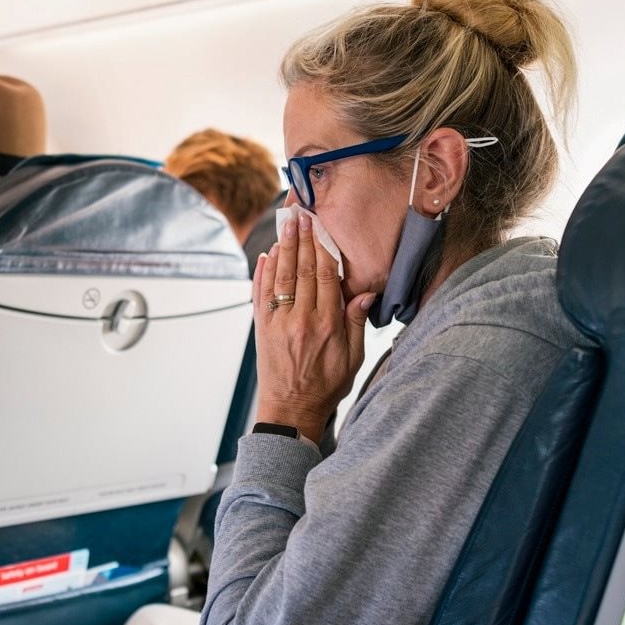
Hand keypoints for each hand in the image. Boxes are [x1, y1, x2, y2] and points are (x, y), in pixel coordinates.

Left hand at [253, 210, 374, 440]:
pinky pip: (260, 295)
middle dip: (301, 239)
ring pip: (280, 278)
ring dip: (282, 248)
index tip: (321, 226)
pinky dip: (262, 273)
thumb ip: (356, 323)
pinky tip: (266, 255)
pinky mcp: (261, 329)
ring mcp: (277, 323)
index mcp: (326, 326)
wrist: (291, 411)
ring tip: (284, 224)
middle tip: (300, 213)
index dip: (323, 247)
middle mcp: (300, 320)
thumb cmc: (326, 386)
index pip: (325, 277)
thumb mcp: (352, 358)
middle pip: (301, 270)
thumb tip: (365, 294)